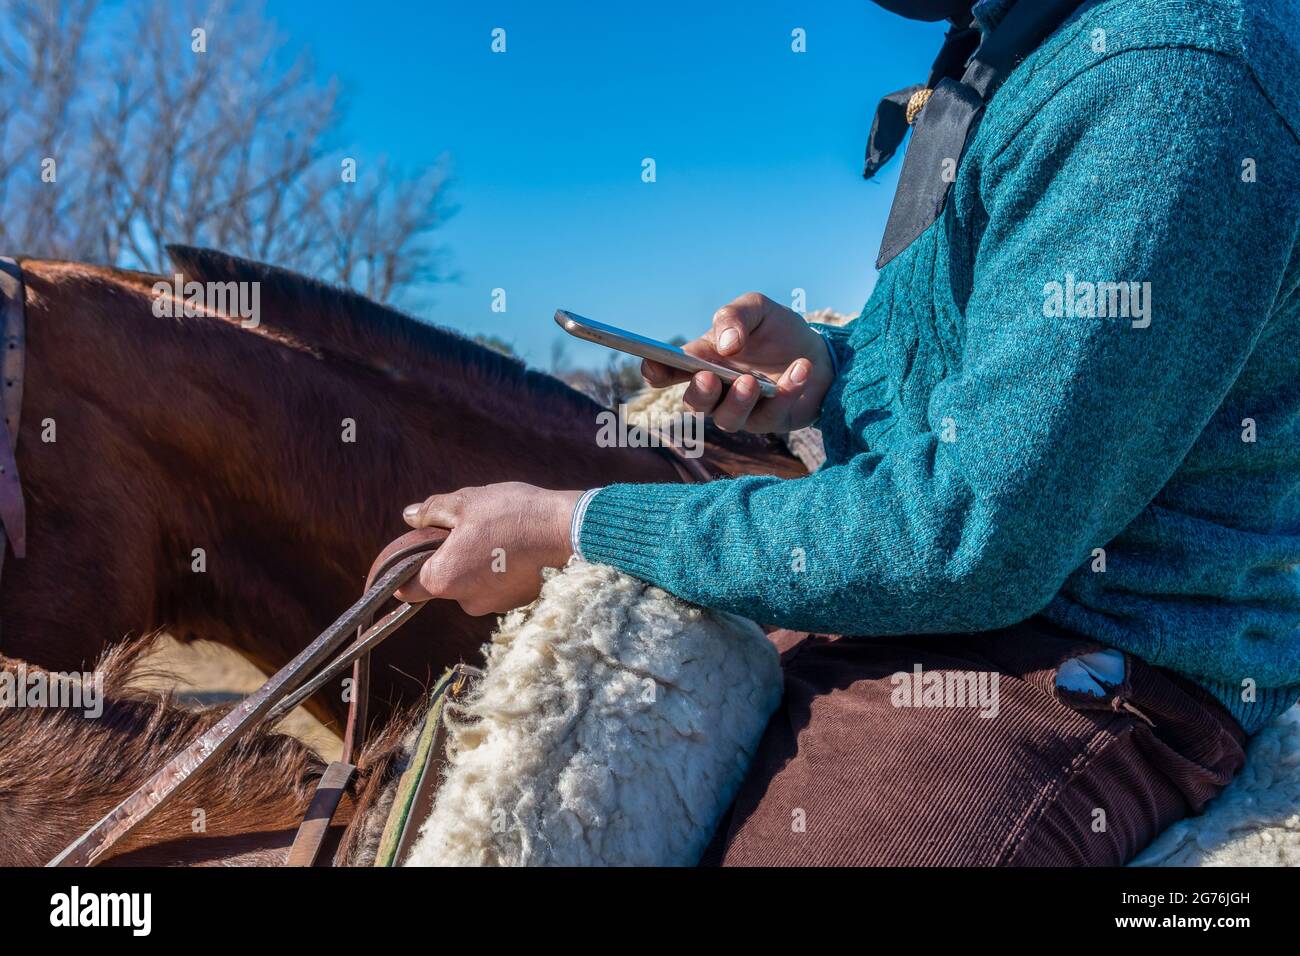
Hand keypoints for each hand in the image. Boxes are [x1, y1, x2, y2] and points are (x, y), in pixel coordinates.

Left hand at [396, 483, 582, 615]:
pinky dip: (502, 570)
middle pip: (445, 583)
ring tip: (498, 535)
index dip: (405, 571)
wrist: (566, 530)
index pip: (407, 588)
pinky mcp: (519, 603)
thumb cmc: (511, 515)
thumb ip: (431, 511)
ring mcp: (495, 605)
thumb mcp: (465, 503)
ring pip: (474, 584)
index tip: (413, 554)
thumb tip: (410, 516)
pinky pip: (499, 586)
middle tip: (467, 530)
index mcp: (444, 579)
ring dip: (478, 564)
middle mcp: (467, 601)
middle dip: (451, 559)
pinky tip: (516, 547)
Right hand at [641, 292, 834, 433]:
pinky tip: (800, 368)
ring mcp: (742, 410)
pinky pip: (772, 414)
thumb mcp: (757, 308)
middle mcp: (717, 390)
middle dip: (698, 393)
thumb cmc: (778, 331)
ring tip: (750, 381)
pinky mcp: (771, 421)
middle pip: (694, 404)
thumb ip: (734, 316)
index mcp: (702, 360)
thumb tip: (725, 345)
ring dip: (737, 402)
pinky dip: (787, 390)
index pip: (668, 372)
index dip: (655, 371)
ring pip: (727, 419)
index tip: (653, 366)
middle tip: (709, 377)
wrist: (819, 351)